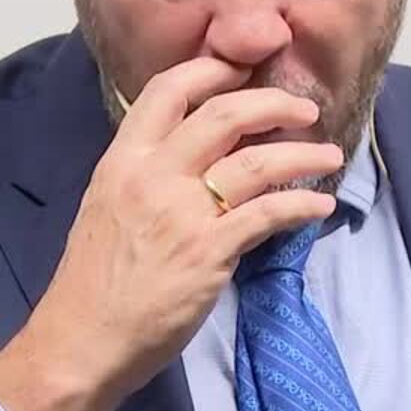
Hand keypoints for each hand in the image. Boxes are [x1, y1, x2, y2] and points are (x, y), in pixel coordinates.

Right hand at [0, 56, 342, 410]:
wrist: (81, 340)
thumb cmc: (93, 283)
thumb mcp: (107, 207)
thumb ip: (144, 176)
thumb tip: (191, 157)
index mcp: (123, 160)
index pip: (167, 90)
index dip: (212, 71)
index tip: (244, 71)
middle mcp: (153, 175)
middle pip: (225, 114)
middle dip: (274, 103)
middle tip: (305, 109)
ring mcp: (183, 212)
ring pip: (258, 161)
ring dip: (303, 155)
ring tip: (329, 156)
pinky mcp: (209, 251)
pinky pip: (269, 214)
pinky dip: (302, 205)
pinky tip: (319, 205)